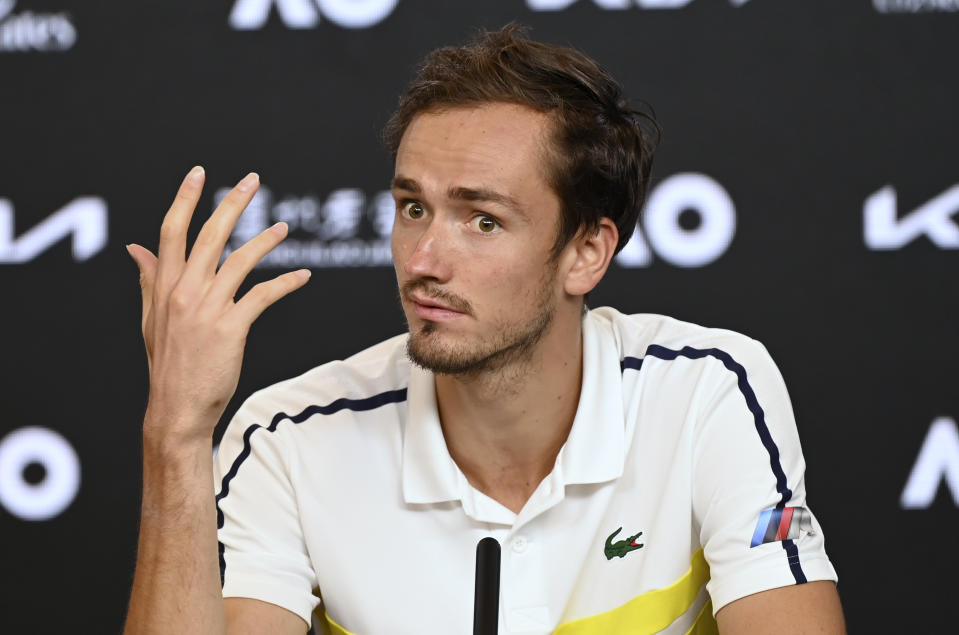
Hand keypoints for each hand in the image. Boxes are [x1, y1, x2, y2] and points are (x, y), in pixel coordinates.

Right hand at [127, 167, 309, 444]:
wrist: (177, 408)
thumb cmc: (168, 365)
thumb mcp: (151, 320)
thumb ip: (149, 280)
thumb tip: (136, 248)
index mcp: (163, 287)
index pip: (172, 232)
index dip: (185, 200)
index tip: (198, 174)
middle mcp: (183, 292)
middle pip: (209, 236)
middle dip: (231, 204)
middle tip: (252, 180)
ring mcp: (206, 309)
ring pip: (239, 260)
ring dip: (265, 240)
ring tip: (284, 228)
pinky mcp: (230, 328)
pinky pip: (262, 295)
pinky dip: (285, 283)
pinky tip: (302, 276)